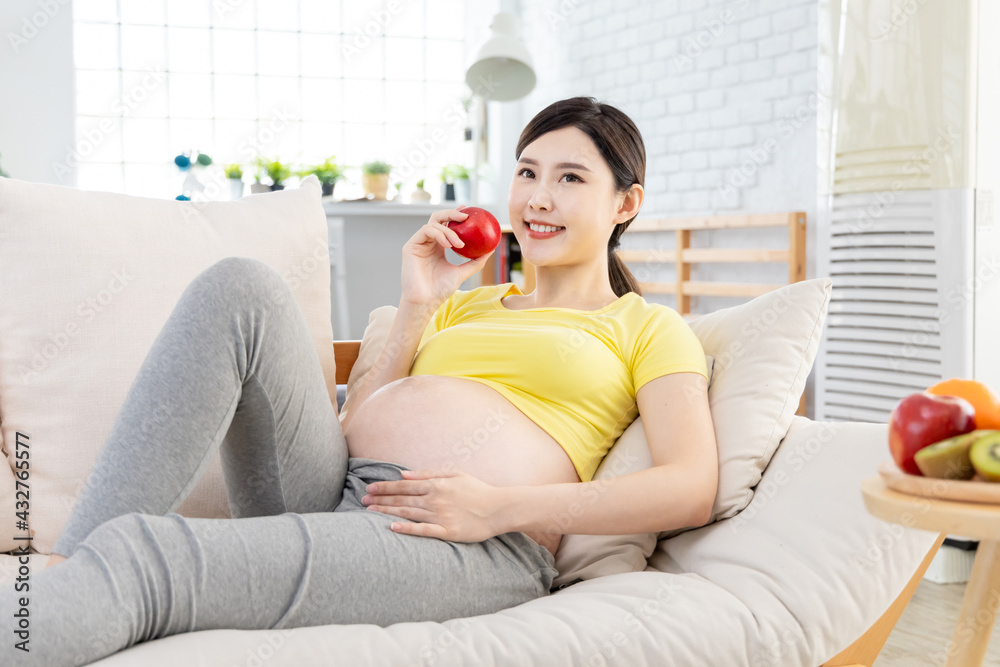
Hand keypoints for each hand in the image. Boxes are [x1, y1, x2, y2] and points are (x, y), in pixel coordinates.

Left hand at [362, 469, 503, 541]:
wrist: (499, 508)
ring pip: (407, 513)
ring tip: (370, 511)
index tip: (370, 488)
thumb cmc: (478, 490)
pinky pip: (423, 530)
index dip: (385, 487)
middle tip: (362, 500)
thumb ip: (428, 473)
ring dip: (387, 511)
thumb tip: (404, 474)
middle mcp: (435, 499)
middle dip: (380, 499)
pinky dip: (407, 528)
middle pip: (402, 499)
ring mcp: (440, 516)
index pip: (404, 486)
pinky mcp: (447, 532)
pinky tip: (392, 527)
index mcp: (436, 485)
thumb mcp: (455, 474)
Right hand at [400, 209, 494, 309]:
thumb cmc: (441, 290)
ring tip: (460, 244)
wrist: (426, 301)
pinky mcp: (410, 246)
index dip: (455, 215)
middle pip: (438, 219)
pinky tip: (449, 244)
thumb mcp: (462, 272)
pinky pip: (426, 230)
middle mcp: (427, 242)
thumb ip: (475, 261)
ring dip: (449, 231)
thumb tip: (491, 250)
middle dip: (452, 213)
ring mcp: (418, 243)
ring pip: (433, 224)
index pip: (446, 225)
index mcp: (438, 247)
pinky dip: (439, 234)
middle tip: (466, 216)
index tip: (468, 211)